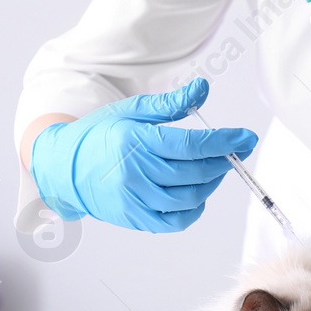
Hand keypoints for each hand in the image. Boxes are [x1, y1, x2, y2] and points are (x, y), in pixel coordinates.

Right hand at [30, 77, 256, 233]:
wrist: (64, 167)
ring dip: (211, 183)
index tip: (246, 137)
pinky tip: (197, 193)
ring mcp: (133, 200)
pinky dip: (193, 209)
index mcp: (135, 141)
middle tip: (235, 150)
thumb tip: (203, 89)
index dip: (224, 142)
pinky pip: (175, 221)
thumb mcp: (132, 110)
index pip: (191, 145)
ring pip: (188, 198)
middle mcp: (134, 173)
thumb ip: (170, 104)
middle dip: (223, 161)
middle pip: (194, 172)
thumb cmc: (99, 134)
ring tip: (216, 168)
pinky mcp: (134, 218)